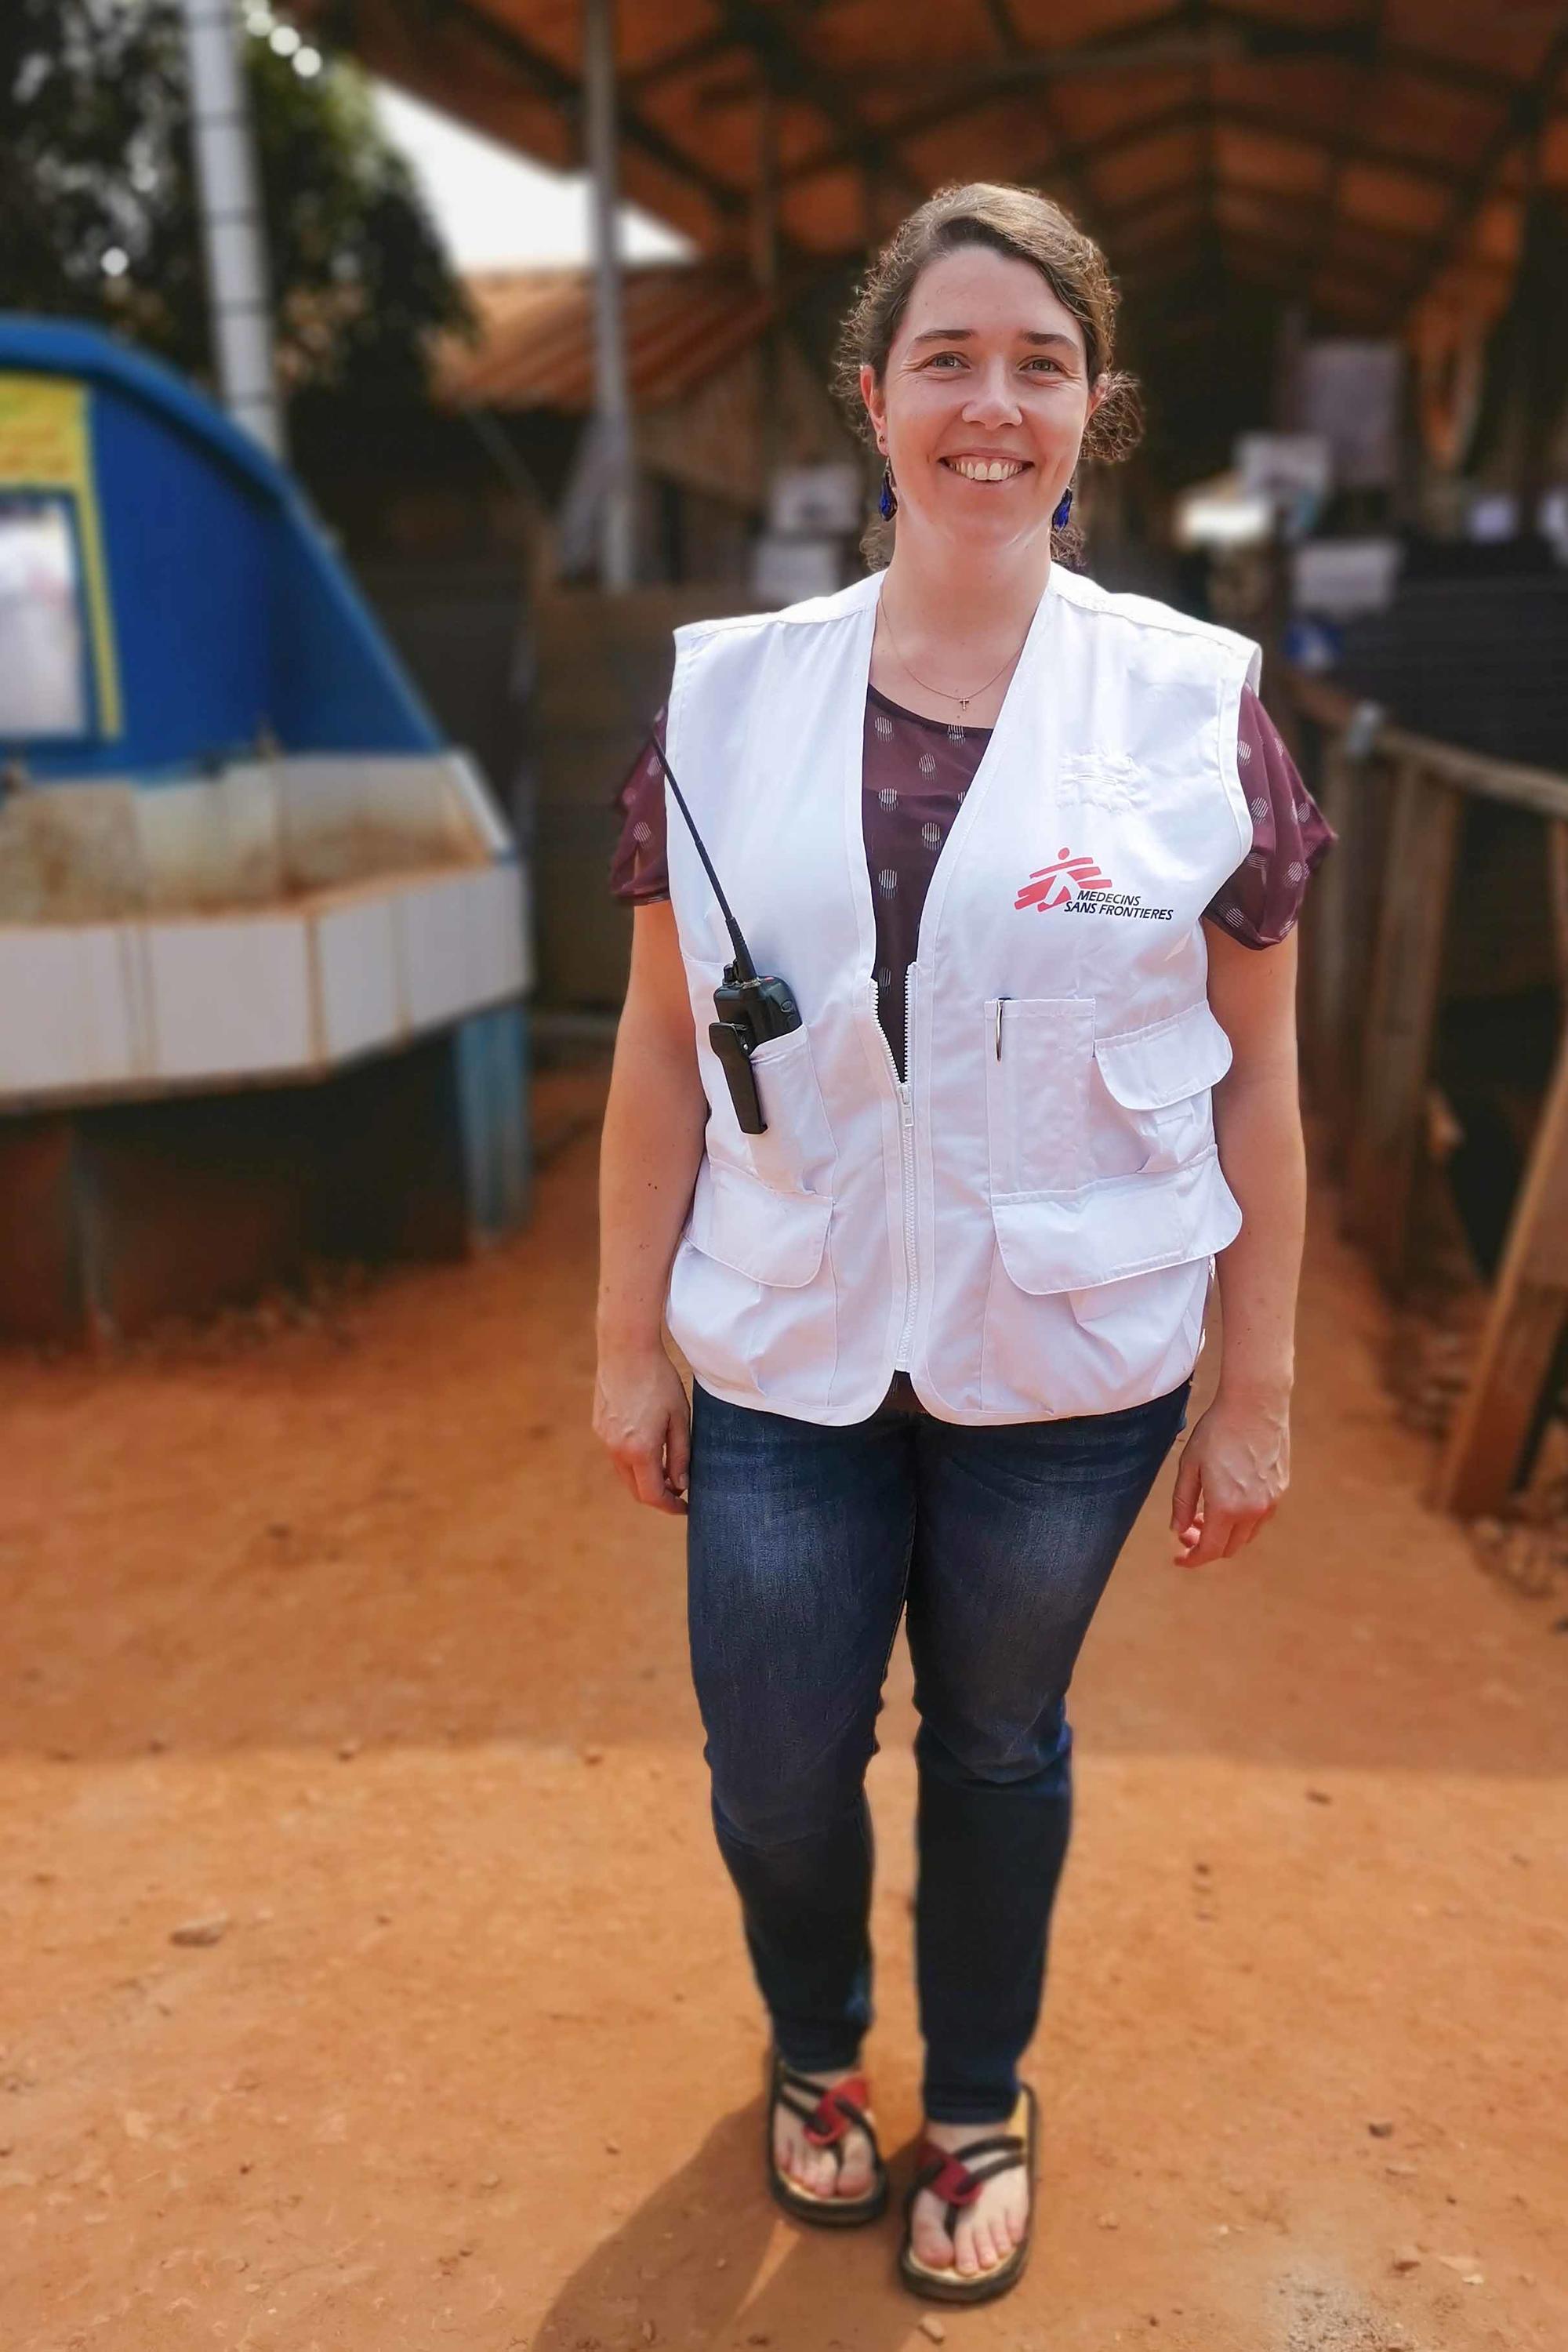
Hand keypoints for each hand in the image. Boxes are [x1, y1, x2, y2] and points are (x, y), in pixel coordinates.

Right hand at [592, 1345, 691, 1514]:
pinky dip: (632, 1460)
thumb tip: (680, 1484)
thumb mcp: (680, 1418)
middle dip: (658, 1495)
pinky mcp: (598, 1427)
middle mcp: (617, 1450)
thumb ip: (680, 1455)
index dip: (670, 1506)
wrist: (626, 1349)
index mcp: (639, 1450)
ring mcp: (604, 1439)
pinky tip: (648, 1445)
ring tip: (666, 1467)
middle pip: (636, 1490)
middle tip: (678, 1490)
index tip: (685, 1507)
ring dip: (644, 1477)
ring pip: (625, 1473)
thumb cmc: (658, 1380)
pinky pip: (616, 1455)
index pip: (653, 1495)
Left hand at [1168, 1390, 1288, 1566]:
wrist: (1255, 1404)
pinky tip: (1229, 1502)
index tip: (1179, 1558)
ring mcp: (1271, 1501)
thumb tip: (1178, 1529)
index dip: (1192, 1559)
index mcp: (1226, 1507)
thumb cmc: (1217, 1431)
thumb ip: (1183, 1502)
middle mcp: (1253, 1511)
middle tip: (1189, 1531)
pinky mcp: (1281, 1489)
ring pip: (1246, 1535)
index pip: (1210, 1550)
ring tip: (1207, 1514)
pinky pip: (1260, 1518)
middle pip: (1229, 1548)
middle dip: (1206, 1546)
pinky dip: (1242, 1521)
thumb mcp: (1190, 1465)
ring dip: (1226, 1534)